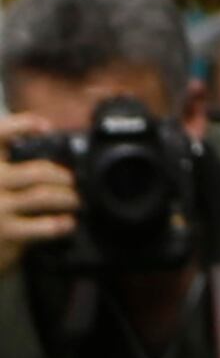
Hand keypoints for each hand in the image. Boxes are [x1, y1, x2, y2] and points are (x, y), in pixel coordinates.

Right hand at [0, 134, 80, 257]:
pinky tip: (67, 223)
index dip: (24, 124)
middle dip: (63, 177)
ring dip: (67, 198)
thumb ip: (9, 164)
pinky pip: (45, 225)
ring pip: (44, 195)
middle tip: (72, 183)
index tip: (45, 127)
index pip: (0, 133)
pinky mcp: (7, 233)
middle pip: (38, 170)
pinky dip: (62, 223)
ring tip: (75, 201)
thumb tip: (42, 137)